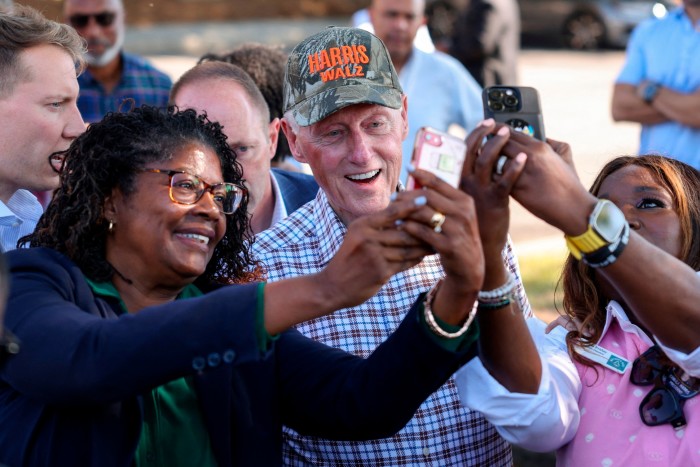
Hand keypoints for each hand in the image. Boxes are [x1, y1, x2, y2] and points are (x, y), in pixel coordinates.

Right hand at [318, 194, 433, 310]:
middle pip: (405, 231)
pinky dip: (416, 258)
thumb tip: (403, 208)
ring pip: (408, 248)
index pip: (392, 211)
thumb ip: (378, 223)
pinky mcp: (381, 271)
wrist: (333, 286)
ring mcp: (375, 255)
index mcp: (362, 225)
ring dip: (424, 245)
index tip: (427, 199)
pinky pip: (405, 263)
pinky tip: (424, 256)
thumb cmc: (349, 257)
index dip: (411, 205)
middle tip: (441, 224)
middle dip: (424, 229)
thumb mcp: (357, 234)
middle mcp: (368, 238)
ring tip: (437, 241)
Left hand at [396, 169, 484, 324]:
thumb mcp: (456, 215)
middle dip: (407, 195)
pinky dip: (409, 228)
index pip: (440, 182)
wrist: (470, 266)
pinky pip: (423, 232)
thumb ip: (441, 200)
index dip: (422, 174)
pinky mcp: (449, 245)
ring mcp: (457, 229)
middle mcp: (463, 212)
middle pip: (428, 196)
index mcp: (465, 201)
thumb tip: (418, 181)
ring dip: (405, 211)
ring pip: (424, 213)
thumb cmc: (456, 236)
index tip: (408, 168)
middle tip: (392, 197)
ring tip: (392, 212)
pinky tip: (399, 226)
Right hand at [461, 119, 525, 256]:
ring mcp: (478, 190)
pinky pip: (505, 180)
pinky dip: (514, 166)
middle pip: (471, 150)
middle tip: (496, 124)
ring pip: (486, 160)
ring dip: (497, 143)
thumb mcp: (468, 194)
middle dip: (484, 133)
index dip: (474, 134)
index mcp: (457, 179)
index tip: (485, 123)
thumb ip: (471, 176)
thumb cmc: (478, 216)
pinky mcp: (494, 200)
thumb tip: (481, 155)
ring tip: (508, 133)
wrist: (483, 243)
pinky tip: (523, 158)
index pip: (462, 149)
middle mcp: (464, 182)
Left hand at [475, 124, 595, 234]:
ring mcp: (521, 173)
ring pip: (496, 160)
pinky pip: (496, 178)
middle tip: (483, 147)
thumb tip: (542, 136)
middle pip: (500, 144)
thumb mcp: (564, 157)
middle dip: (490, 145)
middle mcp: (529, 157)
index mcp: (540, 147)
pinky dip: (492, 176)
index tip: (490, 129)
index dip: (498, 130)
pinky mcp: (515, 189)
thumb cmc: (569, 183)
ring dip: (489, 161)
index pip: (512, 132)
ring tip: (485, 162)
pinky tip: (491, 178)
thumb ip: (552, 143)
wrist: (572, 207)